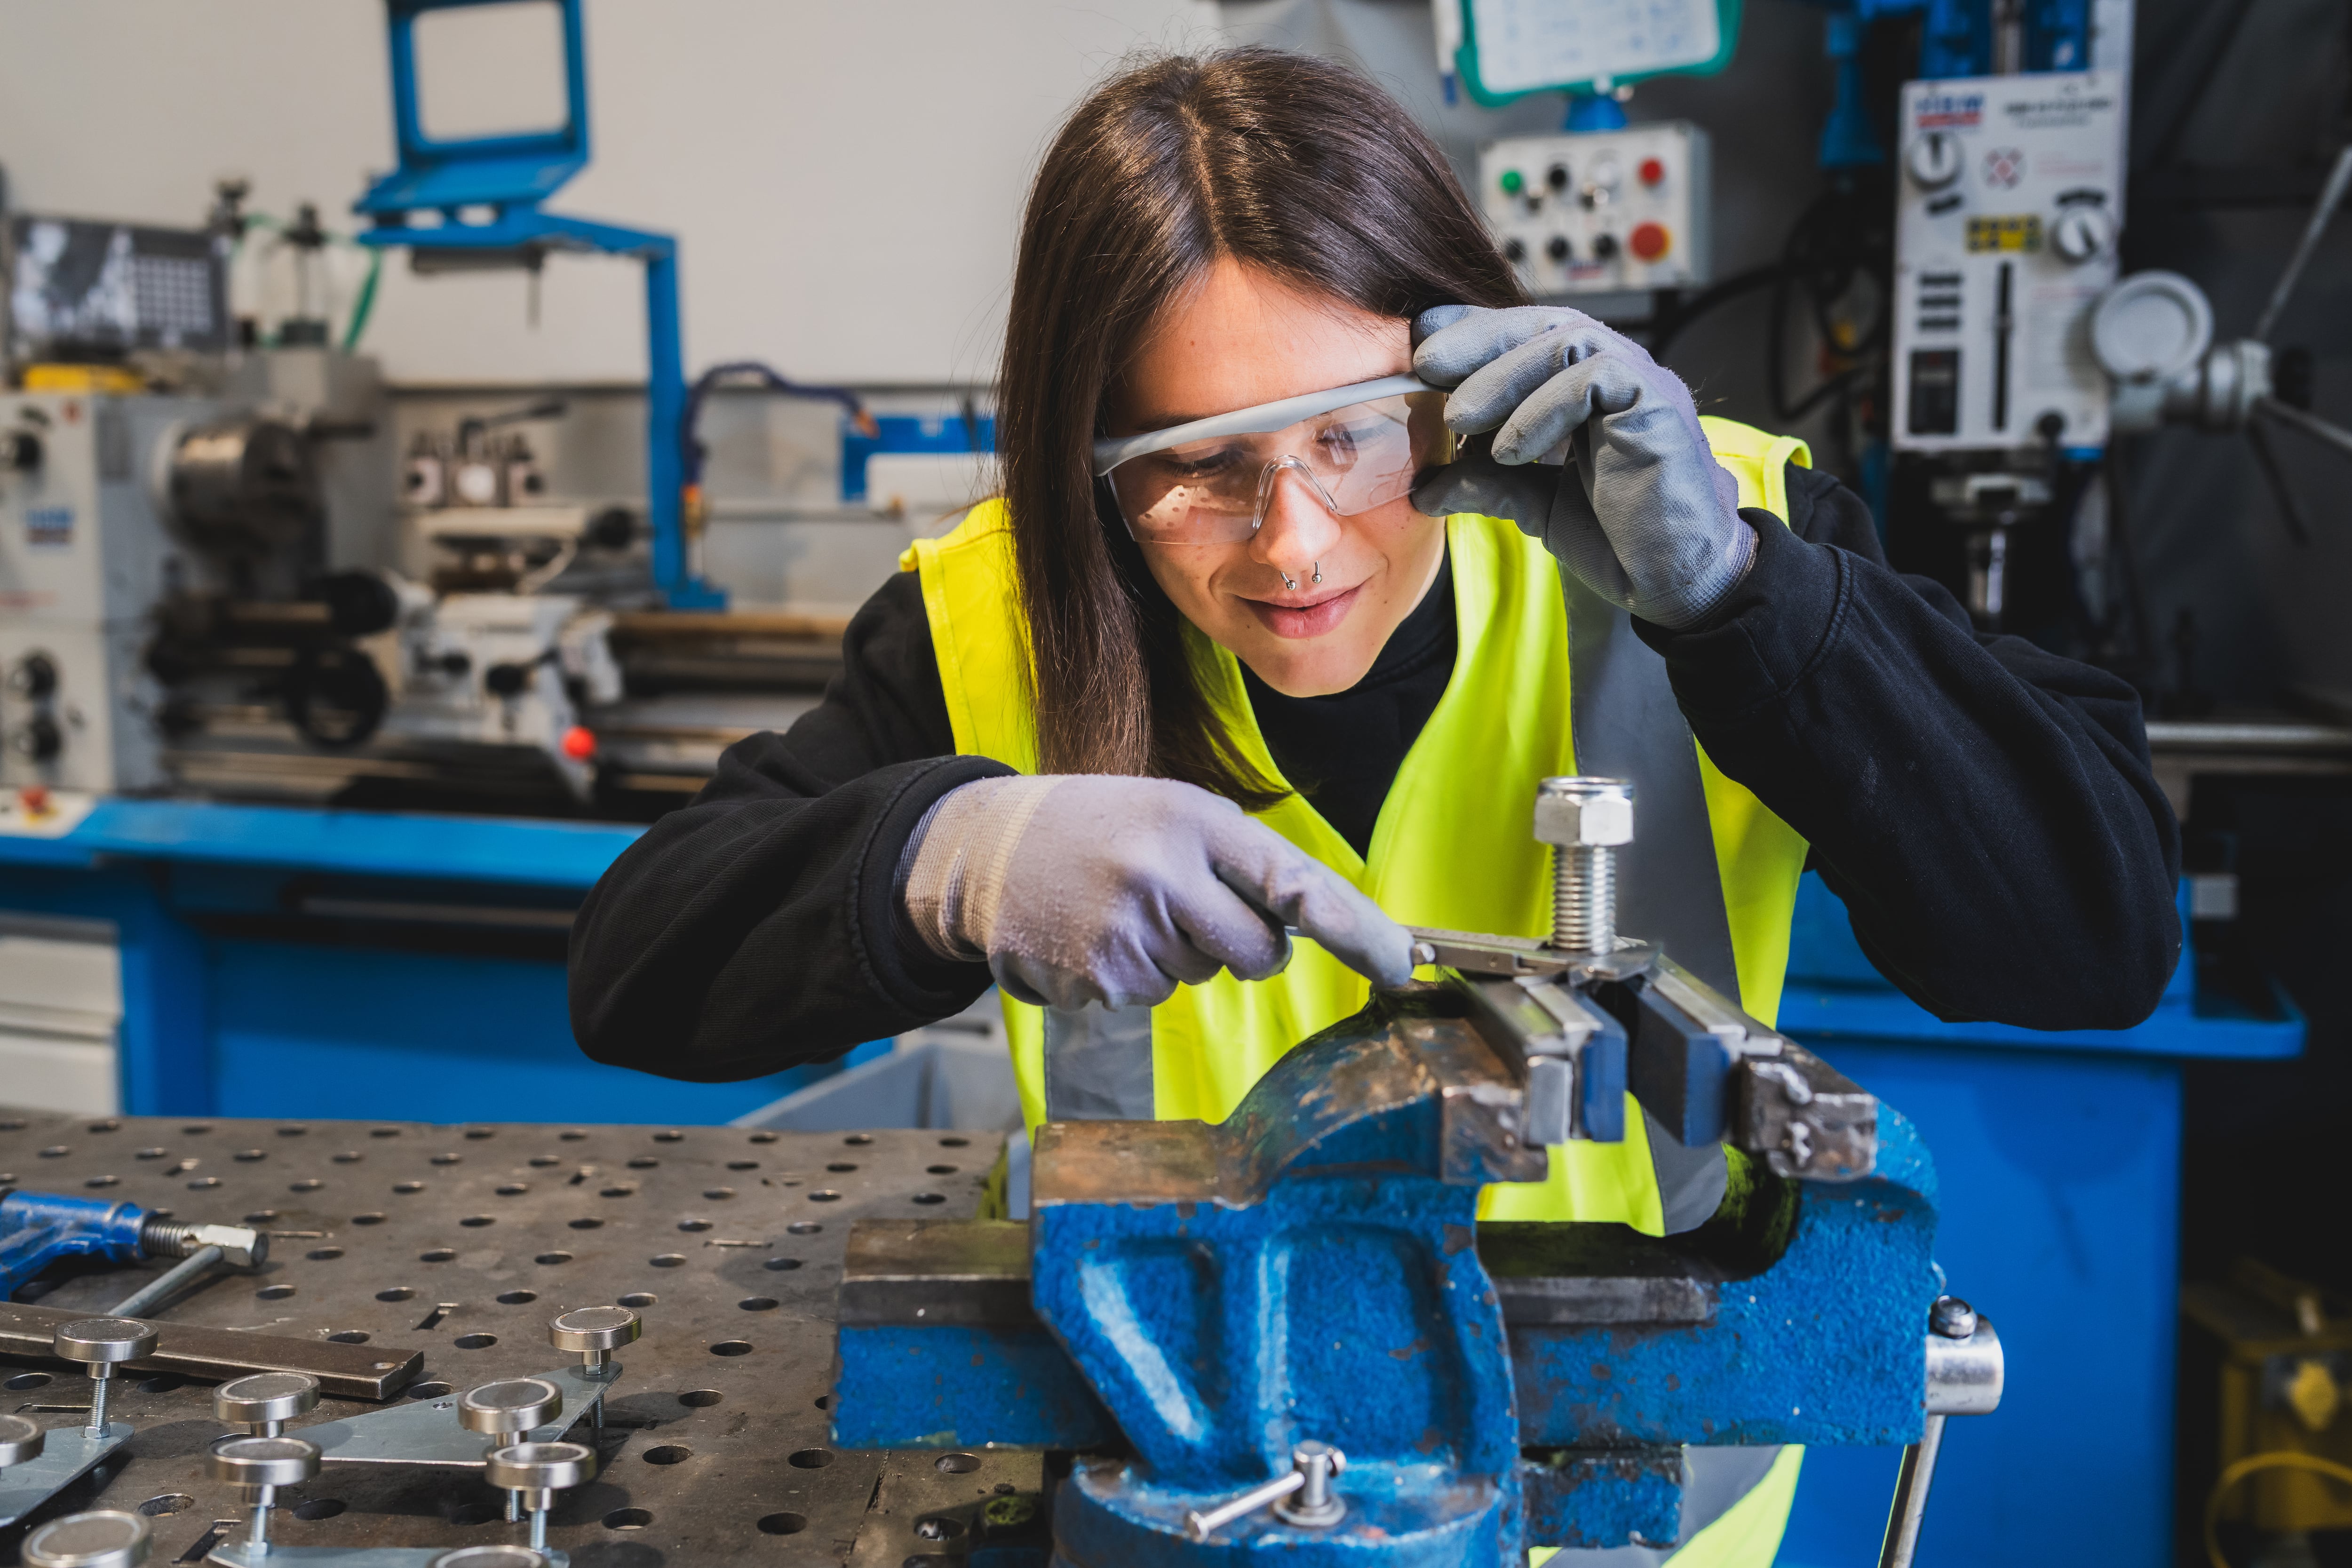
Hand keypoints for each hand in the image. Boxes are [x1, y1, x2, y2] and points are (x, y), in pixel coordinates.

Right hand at [900, 774, 1413, 1011]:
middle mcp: (1165, 872)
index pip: (1296, 882)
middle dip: (1242, 945)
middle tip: (1185, 906)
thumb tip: (1319, 921)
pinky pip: (1151, 996)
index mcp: (1194, 820)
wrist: (983, 848)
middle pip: (1261, 951)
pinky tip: (1091, 932)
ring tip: (1119, 906)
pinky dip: (1129, 973)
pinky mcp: (1098, 978)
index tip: (1404, 964)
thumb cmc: (1096, 828)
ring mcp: (1129, 929)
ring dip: (1175, 954)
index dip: (1358, 930)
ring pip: (1202, 976)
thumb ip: (1241, 861)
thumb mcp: (1171, 813)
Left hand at [1408, 304, 1754, 629]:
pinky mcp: (1657, 402)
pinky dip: (1541, 410)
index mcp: (1588, 387)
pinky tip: (1509, 451)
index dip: (1473, 331)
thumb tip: (1421, 488)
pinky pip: (1593, 377)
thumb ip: (1483, 483)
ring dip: (1501, 375)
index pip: (1528, 334)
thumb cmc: (1619, 540)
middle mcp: (1618, 373)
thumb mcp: (1534, 502)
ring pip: (1565, 339)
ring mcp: (1642, 382)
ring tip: (1458, 418)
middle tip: (1424, 366)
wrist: (1678, 582)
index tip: (1420, 350)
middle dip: (1478, 339)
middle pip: (1543, 322)